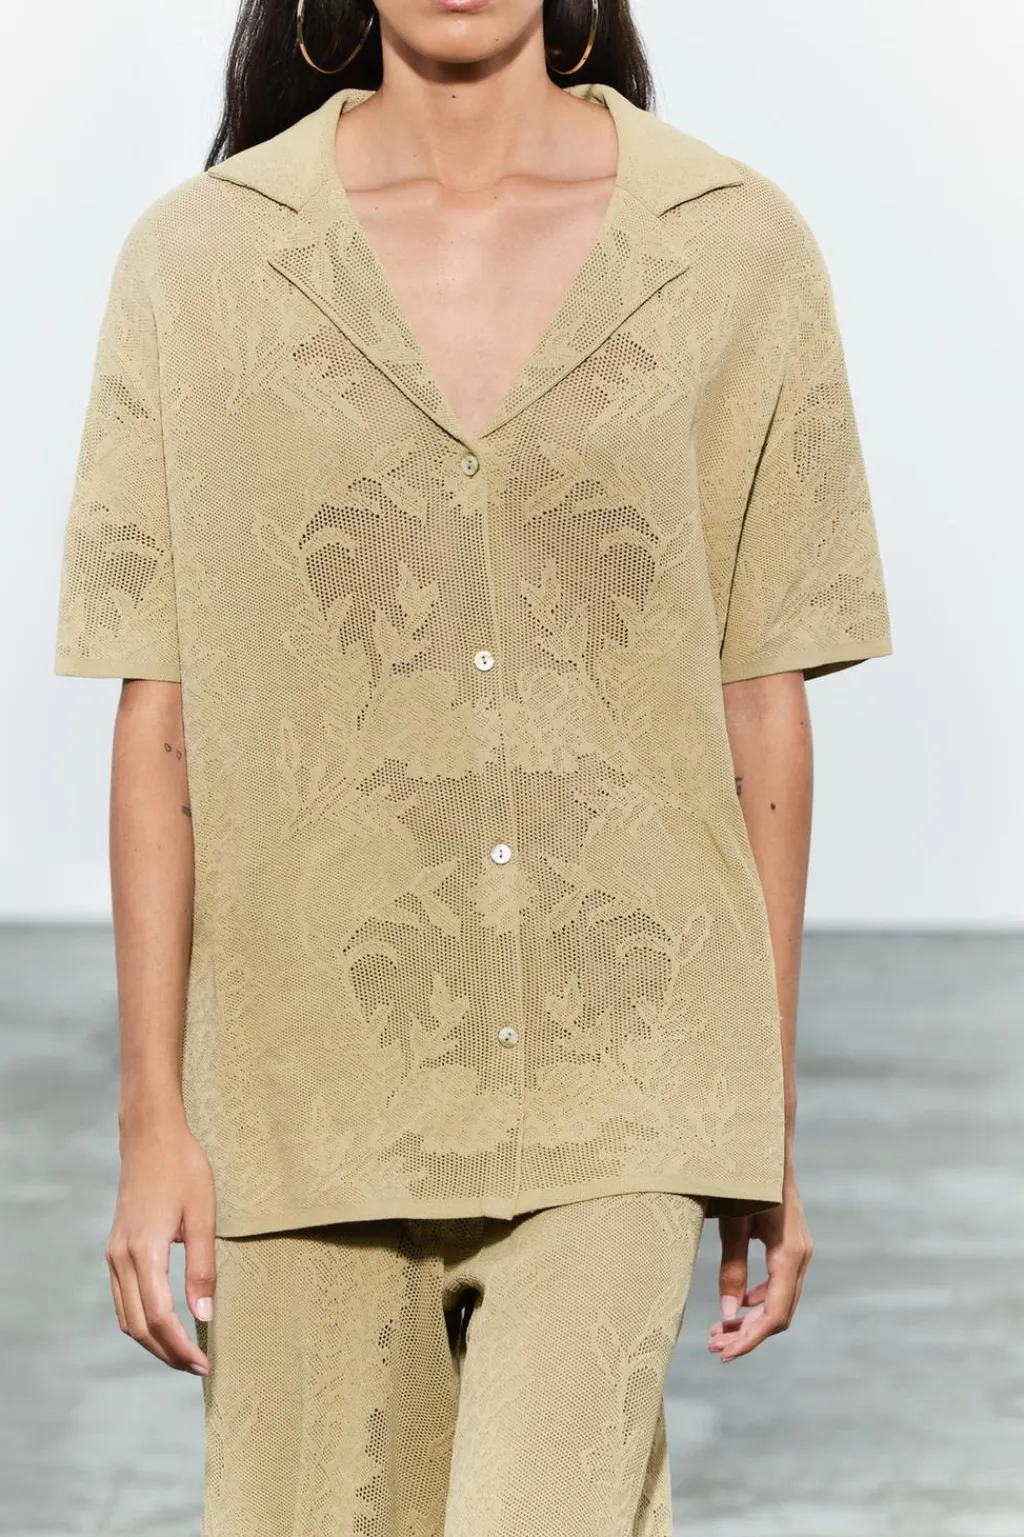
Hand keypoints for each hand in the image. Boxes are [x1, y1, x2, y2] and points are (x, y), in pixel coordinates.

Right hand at [105, 1115, 215, 1373]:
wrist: (150, 1137)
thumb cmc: (183, 1169)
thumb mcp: (203, 1215)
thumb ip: (203, 1268)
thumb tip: (206, 1316)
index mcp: (144, 1251)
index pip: (159, 1317)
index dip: (180, 1346)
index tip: (204, 1364)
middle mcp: (121, 1258)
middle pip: (138, 1326)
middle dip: (167, 1353)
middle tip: (197, 1367)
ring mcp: (114, 1254)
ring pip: (126, 1317)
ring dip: (152, 1342)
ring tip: (184, 1353)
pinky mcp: (115, 1250)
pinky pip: (122, 1299)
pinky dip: (140, 1321)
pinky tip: (164, 1325)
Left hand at [708, 1174, 812, 1362]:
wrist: (767, 1146)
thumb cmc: (747, 1179)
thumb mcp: (734, 1223)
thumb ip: (732, 1268)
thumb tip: (727, 1315)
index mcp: (790, 1254)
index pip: (774, 1314)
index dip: (750, 1339)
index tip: (724, 1354)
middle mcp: (801, 1257)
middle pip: (778, 1314)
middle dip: (747, 1335)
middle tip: (714, 1348)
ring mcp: (799, 1251)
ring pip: (780, 1301)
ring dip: (752, 1320)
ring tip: (719, 1331)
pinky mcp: (792, 1246)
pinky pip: (779, 1284)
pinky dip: (758, 1300)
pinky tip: (737, 1302)